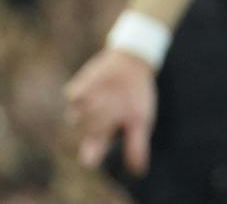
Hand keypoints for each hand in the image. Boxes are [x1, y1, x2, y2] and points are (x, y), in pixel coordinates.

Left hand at [64, 48, 156, 173]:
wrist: (130, 65)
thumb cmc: (136, 95)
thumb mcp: (141, 119)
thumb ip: (137, 143)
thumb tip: (139, 170)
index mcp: (104, 134)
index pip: (93, 152)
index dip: (91, 156)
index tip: (90, 162)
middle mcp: (89, 123)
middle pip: (89, 131)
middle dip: (100, 125)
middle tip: (114, 113)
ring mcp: (82, 107)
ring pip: (77, 117)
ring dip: (90, 112)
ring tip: (106, 100)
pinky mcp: (77, 90)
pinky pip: (74, 96)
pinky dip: (83, 96)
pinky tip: (96, 90)